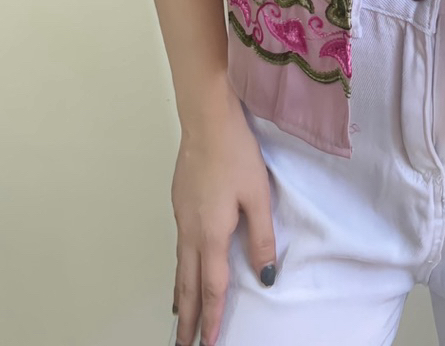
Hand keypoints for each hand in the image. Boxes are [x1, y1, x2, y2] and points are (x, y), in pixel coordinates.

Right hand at [171, 102, 277, 345]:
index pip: (212, 288)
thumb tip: (265, 276)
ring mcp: (181, 217)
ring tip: (180, 316)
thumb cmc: (236, 155)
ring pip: (181, 266)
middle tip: (184, 344)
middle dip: (188, 318)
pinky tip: (184, 269)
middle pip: (187, 285)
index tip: (208, 344)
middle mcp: (191, 231)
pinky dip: (181, 269)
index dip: (211, 318)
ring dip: (181, 295)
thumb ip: (262, 238)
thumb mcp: (258, 196)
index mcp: (211, 235)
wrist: (207, 121)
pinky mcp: (179, 203)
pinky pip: (180, 247)